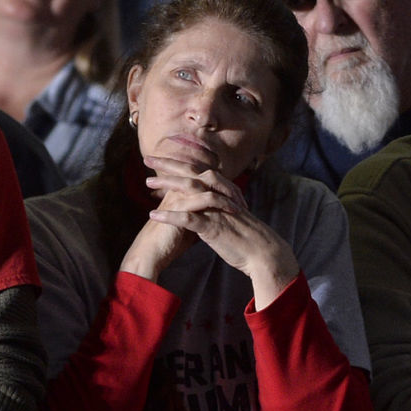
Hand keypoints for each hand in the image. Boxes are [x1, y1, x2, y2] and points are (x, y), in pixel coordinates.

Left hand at [140, 153, 298, 305]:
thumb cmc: (244, 236)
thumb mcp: (228, 214)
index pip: (198, 170)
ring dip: (168, 184)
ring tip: (148, 182)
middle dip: (169, 164)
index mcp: (221, 192)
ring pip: (190, 190)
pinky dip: (170, 216)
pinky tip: (153, 215)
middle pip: (191, 173)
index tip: (161, 157)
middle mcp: (219, 196)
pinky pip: (189, 219)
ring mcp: (217, 210)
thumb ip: (214, 205)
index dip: (179, 162)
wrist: (262, 253)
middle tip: (147, 157)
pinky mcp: (214, 227)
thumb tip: (200, 201)